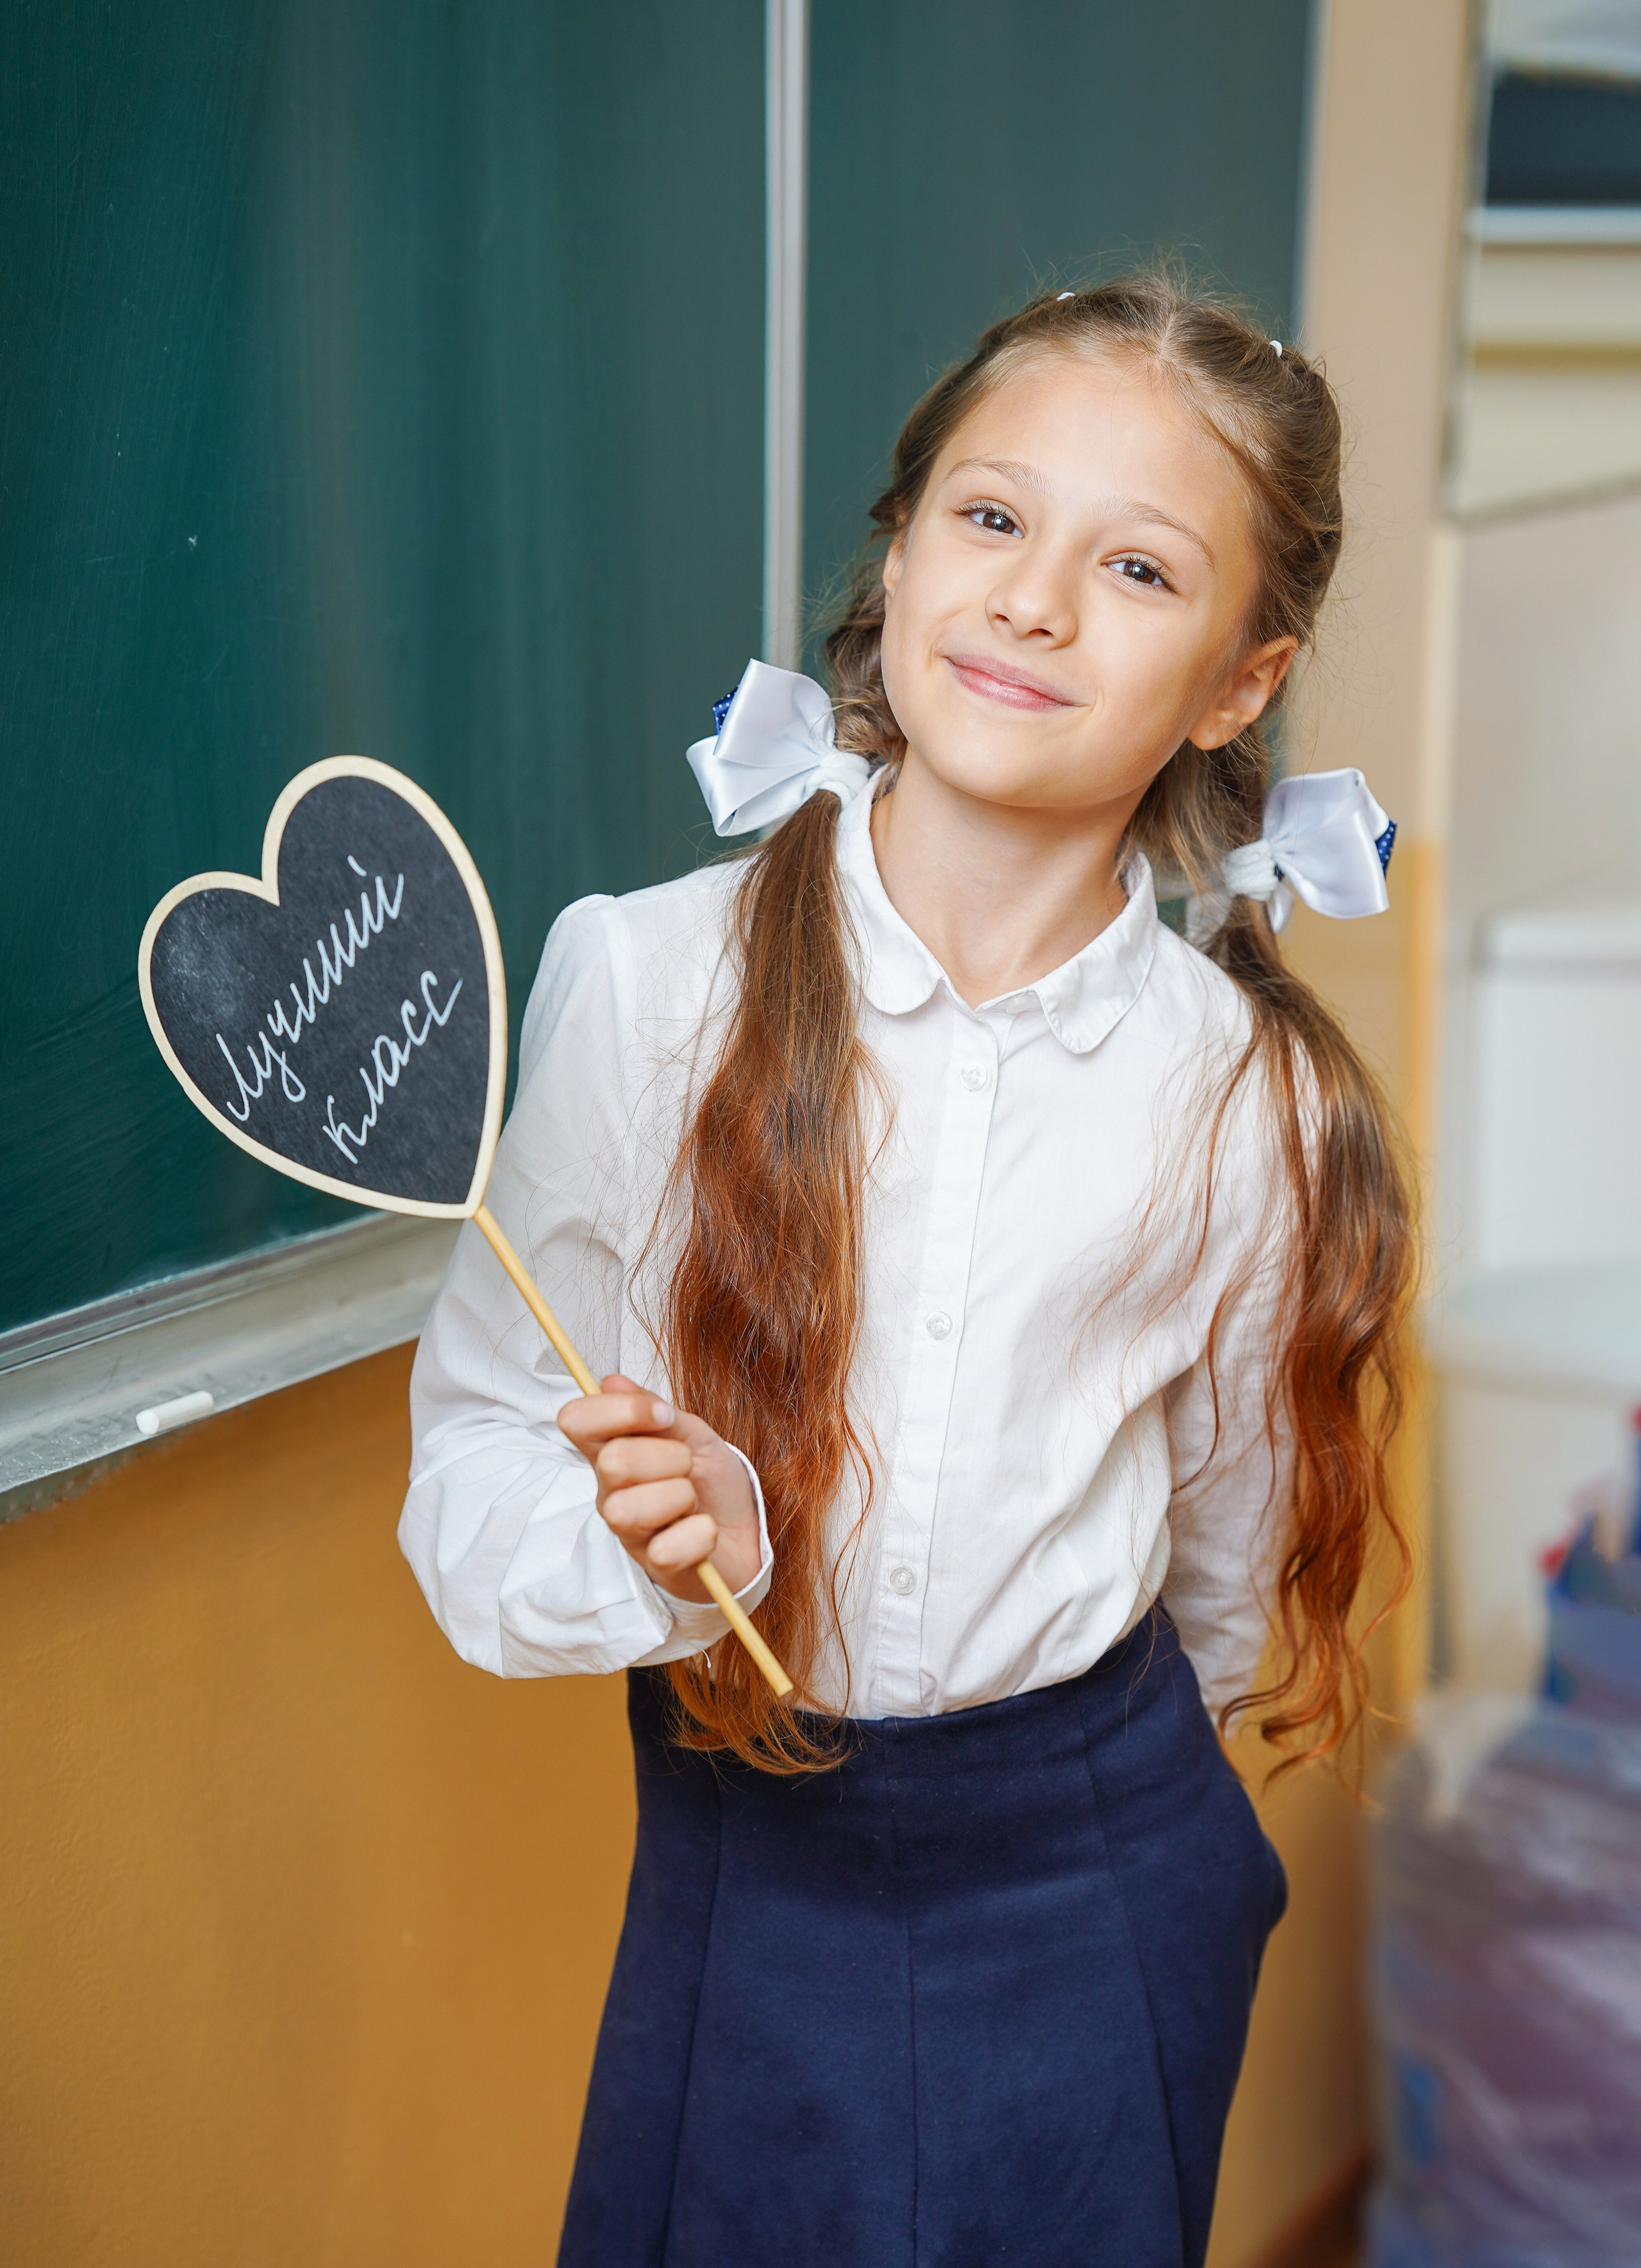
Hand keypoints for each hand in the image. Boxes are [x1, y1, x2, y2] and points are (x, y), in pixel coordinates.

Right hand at [557, 1375, 761, 1604]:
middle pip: (612, 1461)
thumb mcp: (691, 1434)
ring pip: (629, 1510)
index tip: (664, 1416)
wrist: (745, 1531)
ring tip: (692, 1501)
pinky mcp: (655, 1567)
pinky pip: (665, 1549)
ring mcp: (630, 1532)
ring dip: (680, 1497)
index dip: (619, 1410)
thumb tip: (610, 1382)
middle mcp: (611, 1491)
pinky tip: (704, 1531)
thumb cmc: (711, 1482)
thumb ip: (654, 1409)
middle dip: (668, 1456)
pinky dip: (700, 1535)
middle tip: (687, 1466)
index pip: (575, 1420)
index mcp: (613, 1451)